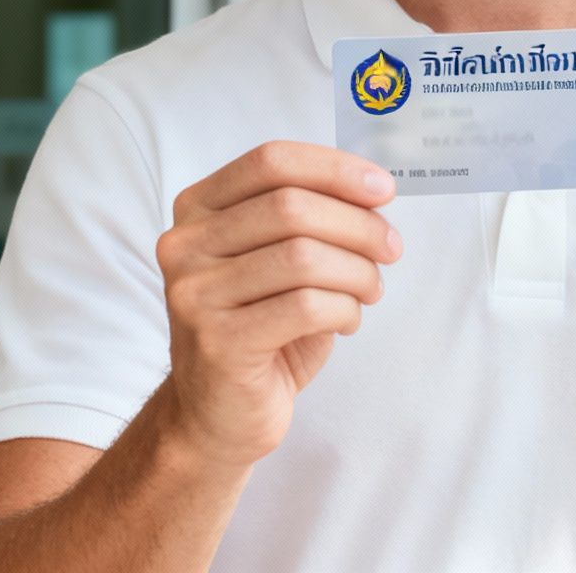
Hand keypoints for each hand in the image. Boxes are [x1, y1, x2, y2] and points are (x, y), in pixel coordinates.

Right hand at [153, 140, 402, 468]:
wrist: (217, 414)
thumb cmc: (260, 330)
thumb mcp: (277, 260)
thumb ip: (309, 219)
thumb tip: (374, 190)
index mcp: (198, 209)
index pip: (271, 162)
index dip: (334, 169)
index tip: (383, 189)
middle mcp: (185, 245)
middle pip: (291, 206)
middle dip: (358, 225)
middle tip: (390, 249)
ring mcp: (195, 294)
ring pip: (303, 256)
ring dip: (357, 271)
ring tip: (370, 290)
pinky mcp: (218, 342)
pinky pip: (306, 307)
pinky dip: (344, 309)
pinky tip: (347, 321)